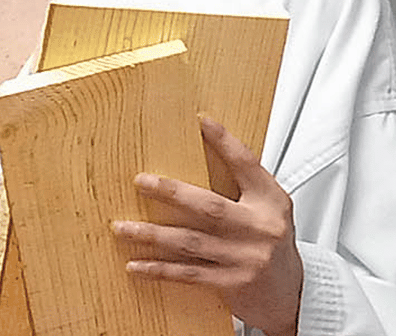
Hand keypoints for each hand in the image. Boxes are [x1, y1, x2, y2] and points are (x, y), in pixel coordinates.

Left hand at [111, 116, 302, 335]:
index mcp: (271, 202)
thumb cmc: (275, 245)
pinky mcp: (232, 285)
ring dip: (152, 234)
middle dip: (171, 192)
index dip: (225, 142)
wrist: (295, 296)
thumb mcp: (271, 208)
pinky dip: (159, 269)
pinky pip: (188, 274)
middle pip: (209, 206)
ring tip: (122, 227)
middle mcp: (259, 228)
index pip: (247, 164)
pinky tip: (136, 264)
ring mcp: (245, 258)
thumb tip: (209, 146)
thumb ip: (246, 183)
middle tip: (141, 181)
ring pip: (190, 242)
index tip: (202, 122)